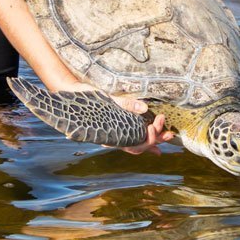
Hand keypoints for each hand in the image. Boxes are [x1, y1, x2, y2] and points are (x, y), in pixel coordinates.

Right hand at [57, 80, 173, 154]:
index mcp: (110, 135)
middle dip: (156, 140)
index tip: (154, 126)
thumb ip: (124, 103)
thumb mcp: (104, 99)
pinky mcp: (116, 123)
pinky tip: (155, 132)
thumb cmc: (83, 98)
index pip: (133, 145)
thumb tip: (145, 107)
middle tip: (170, 134)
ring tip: (167, 132)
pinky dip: (145, 133)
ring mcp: (116, 131)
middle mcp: (114, 137)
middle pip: (138, 145)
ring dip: (154, 138)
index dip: (148, 140)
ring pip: (137, 141)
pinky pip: (133, 133)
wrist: (68, 93)